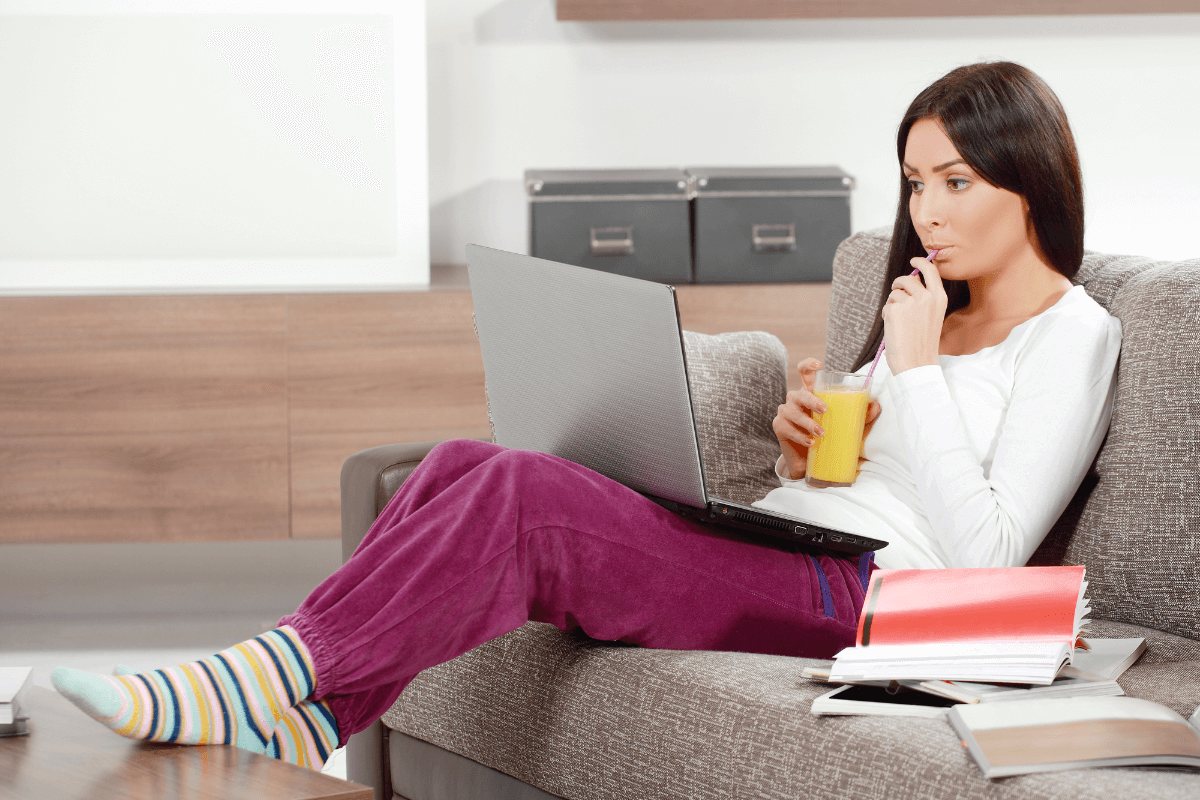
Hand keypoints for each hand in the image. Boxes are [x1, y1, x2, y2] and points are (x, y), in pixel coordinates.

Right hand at [772, 358, 881, 479]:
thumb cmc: (827, 436)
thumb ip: (860, 415)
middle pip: (800, 393)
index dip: (808, 365)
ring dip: (806, 422)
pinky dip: (799, 435)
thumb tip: (876, 405)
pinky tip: (810, 442)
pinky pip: (786, 427)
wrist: (810, 461)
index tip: (819, 365)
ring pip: (792, 411)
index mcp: (810, 393)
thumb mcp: (845, 424)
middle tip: (825, 410)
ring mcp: (786, 412)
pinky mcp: (779, 426)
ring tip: (820, 433)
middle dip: (812, 401)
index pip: (804, 372)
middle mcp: (796, 399)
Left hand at [881, 257, 947, 373]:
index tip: (914, 260)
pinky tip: (894, 328)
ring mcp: (910, 302)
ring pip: (895, 292)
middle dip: (898, 284)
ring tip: (899, 320)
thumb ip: (925, 298)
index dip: (921, 262)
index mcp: (939, 297)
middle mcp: (927, 297)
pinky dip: (886, 314)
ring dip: (892, 303)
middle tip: (896, 293)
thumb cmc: (923, 342)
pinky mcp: (895, 309)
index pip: (931, 270)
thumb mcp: (932, 316)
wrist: (916, 362)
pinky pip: (886, 305)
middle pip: (908, 279)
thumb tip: (912, 280)